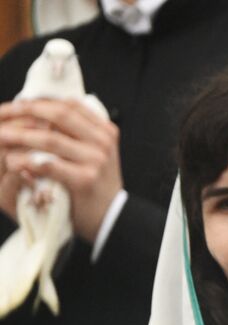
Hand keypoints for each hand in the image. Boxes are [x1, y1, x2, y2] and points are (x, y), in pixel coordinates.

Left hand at [0, 98, 121, 240]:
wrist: (113, 216)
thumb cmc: (97, 184)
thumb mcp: (94, 152)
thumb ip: (76, 133)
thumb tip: (41, 112)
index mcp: (104, 131)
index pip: (68, 105)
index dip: (40, 102)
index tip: (18, 105)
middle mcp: (102, 142)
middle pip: (58, 115)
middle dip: (26, 112)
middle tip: (2, 115)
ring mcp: (95, 160)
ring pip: (49, 139)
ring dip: (19, 136)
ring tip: (0, 135)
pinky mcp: (84, 179)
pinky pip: (48, 164)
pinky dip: (26, 161)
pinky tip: (12, 161)